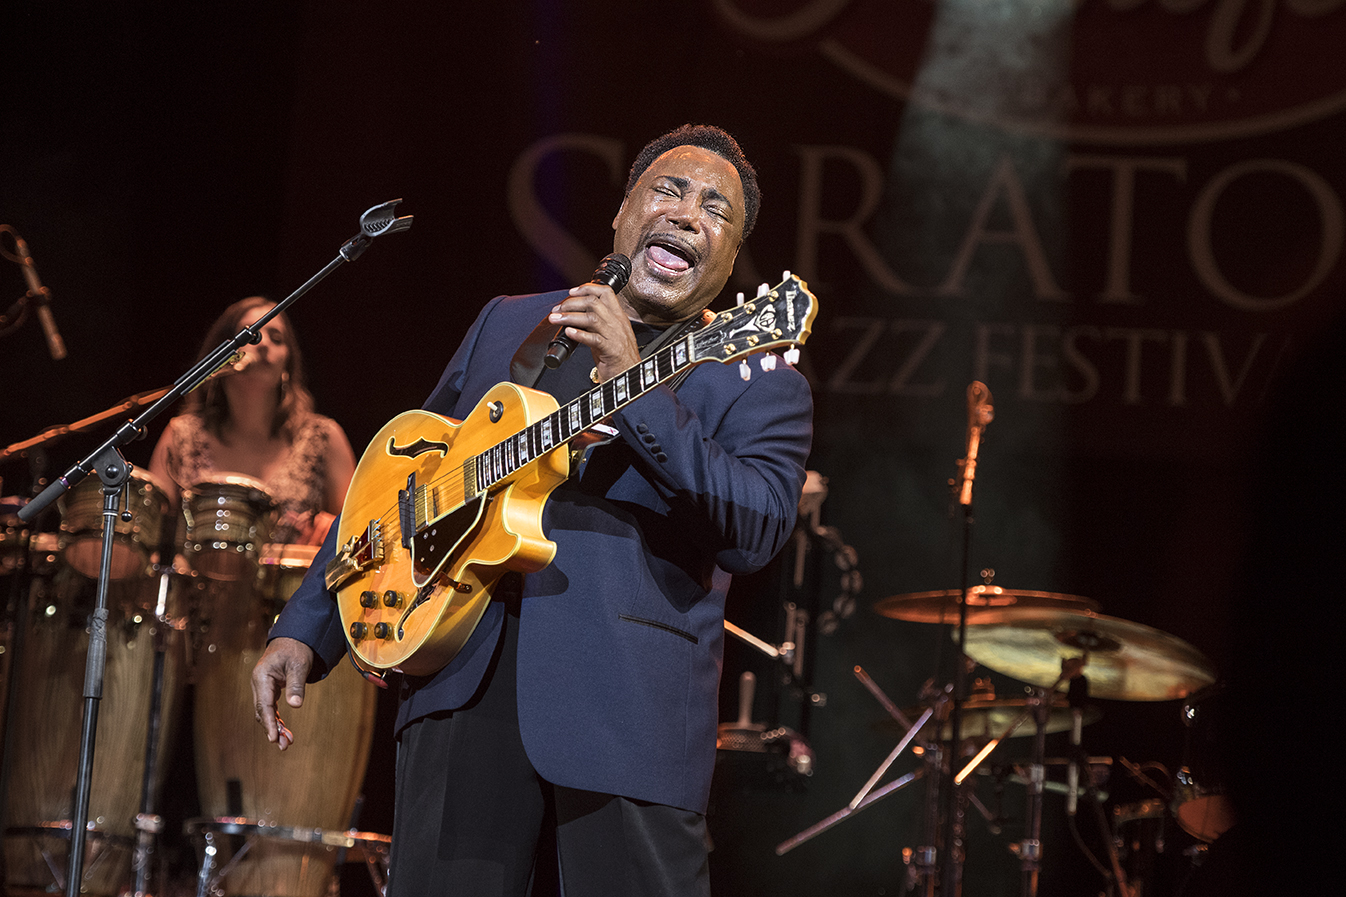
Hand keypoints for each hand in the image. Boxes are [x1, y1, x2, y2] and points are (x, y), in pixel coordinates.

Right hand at [251, 636, 313, 750]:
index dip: (269, 723)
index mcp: (262, 677)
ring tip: (287, 742)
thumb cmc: (296, 648)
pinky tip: (284, 730)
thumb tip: (295, 705)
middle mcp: (259, 683)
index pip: (264, 705)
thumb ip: (296, 685)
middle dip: (273, 729)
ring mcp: (263, 686)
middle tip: (284, 745)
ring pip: (266, 711)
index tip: (273, 738)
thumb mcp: (299, 665)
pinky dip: (277, 718)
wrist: (295, 636)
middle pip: (262, 711)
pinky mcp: (269, 688)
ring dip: (276, 726)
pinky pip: (270, 707)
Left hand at [548, 282, 640, 380]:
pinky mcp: (611, 350)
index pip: (606, 292)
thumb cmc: (618, 358)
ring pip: (591, 318)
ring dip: (570, 316)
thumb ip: (596, 323)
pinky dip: (579, 334)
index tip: (572, 292)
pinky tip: (568, 332)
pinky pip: (594, 339)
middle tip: (558, 308)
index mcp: (618, 317)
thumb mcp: (609, 334)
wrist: (630, 377)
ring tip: (556, 319)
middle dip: (572, 302)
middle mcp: (617, 323)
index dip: (587, 288)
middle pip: (594, 302)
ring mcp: (615, 336)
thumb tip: (575, 314)